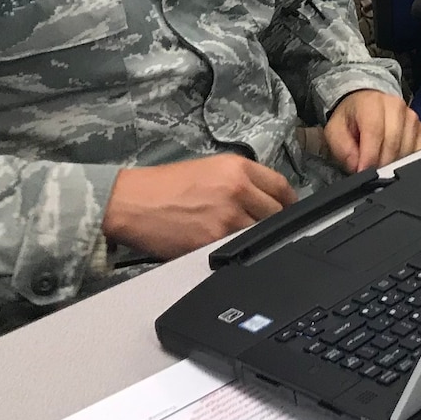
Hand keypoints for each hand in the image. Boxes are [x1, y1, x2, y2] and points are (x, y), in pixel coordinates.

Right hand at [101, 154, 296, 259]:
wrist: (131, 202)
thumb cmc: (163, 185)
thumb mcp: (209, 168)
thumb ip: (241, 179)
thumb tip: (265, 197)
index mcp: (238, 167)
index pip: (281, 186)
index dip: (288, 201)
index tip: (289, 209)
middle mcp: (237, 189)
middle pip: (277, 212)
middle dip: (274, 221)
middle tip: (265, 228)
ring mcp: (228, 217)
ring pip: (261, 233)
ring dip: (256, 238)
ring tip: (242, 239)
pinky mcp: (213, 241)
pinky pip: (238, 249)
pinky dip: (237, 251)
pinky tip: (228, 249)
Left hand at [324, 90, 420, 173]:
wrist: (366, 103)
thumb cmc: (352, 117)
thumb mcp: (335, 130)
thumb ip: (343, 149)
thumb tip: (357, 166)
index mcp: (371, 103)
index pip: (375, 132)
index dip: (369, 156)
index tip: (363, 172)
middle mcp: (395, 107)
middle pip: (393, 142)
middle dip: (381, 164)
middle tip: (370, 174)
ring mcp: (411, 117)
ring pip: (407, 148)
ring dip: (394, 163)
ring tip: (380, 166)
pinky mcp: (420, 127)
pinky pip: (419, 150)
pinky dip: (408, 161)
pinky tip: (395, 161)